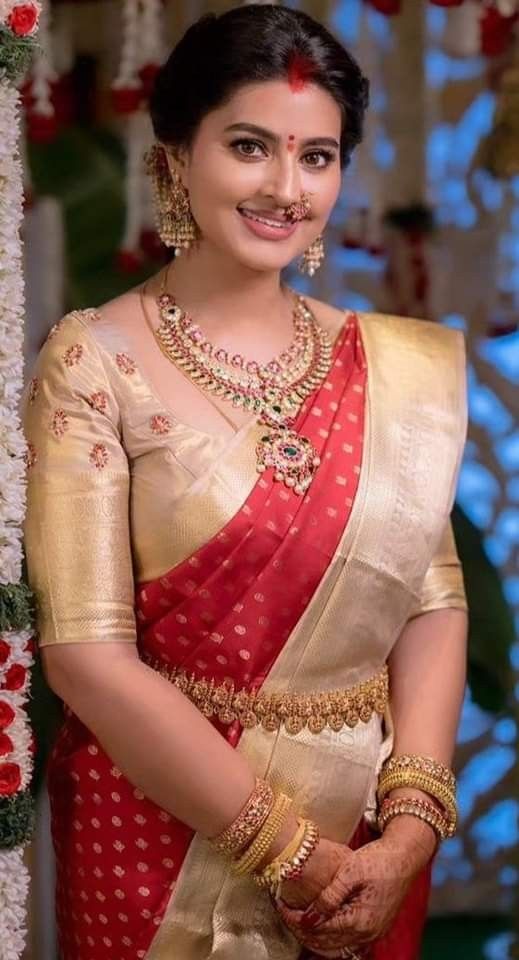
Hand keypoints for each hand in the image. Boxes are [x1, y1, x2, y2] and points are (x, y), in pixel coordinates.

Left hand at [277, 817, 435, 956]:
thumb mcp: (351, 871)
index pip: (318, 929)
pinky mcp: (374, 928)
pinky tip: (318, 928)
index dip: (295, 919)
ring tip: (296, 921)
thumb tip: (309, 918)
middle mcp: (367, 934)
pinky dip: (329, 940)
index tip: (280, 905)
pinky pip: (347, 945)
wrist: (405, 857)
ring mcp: (372, 934)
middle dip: (300, 931)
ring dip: (313, 939)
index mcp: (360, 921)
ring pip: (335, 949)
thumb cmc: (378, 859)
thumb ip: (330, 896)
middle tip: (284, 913)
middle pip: (325, 944)